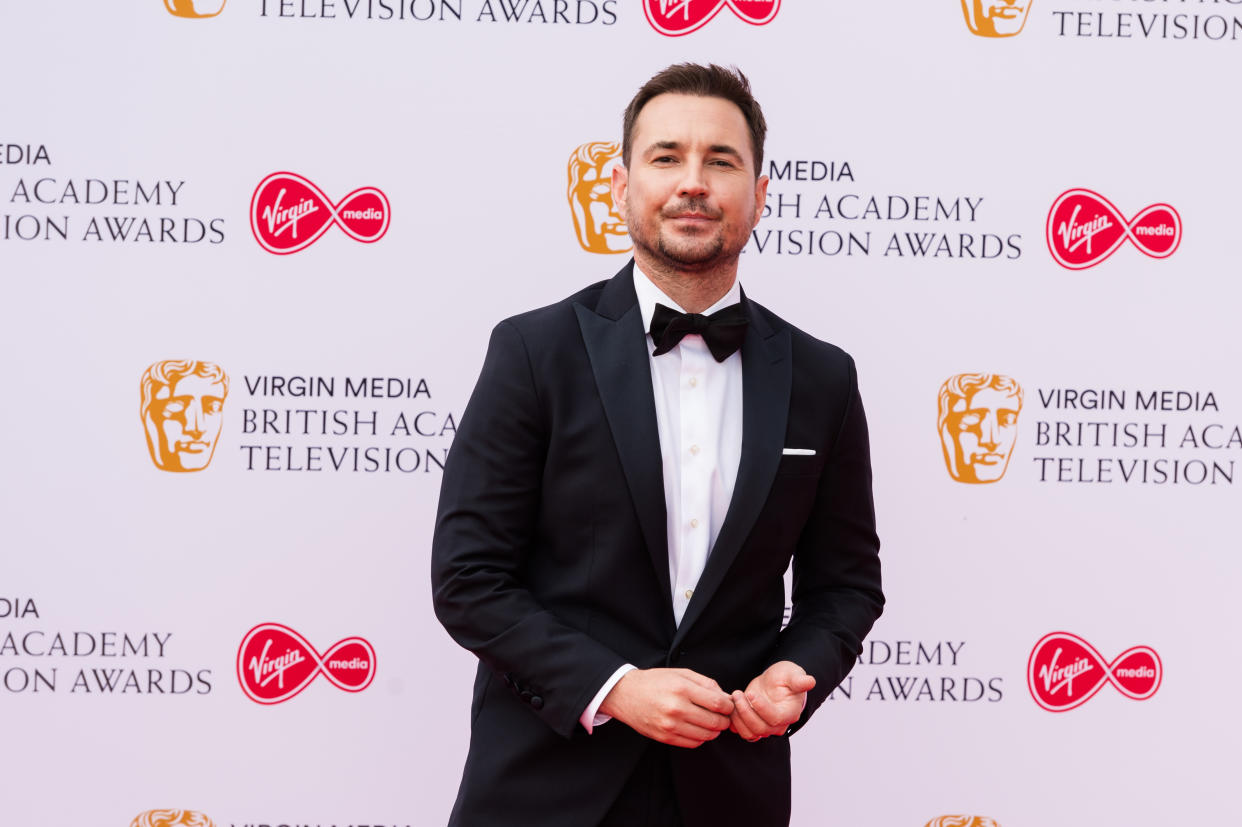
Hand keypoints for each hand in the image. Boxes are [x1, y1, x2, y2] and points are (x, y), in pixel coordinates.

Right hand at [599, 668, 734, 748]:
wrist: (626, 694)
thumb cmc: (656, 682)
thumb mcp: (681, 673)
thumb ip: (706, 683)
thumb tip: (726, 698)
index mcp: (682, 688)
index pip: (718, 703)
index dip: (729, 706)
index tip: (728, 705)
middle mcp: (676, 708)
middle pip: (714, 722)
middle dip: (724, 720)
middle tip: (723, 716)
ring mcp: (670, 725)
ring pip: (706, 735)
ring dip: (714, 730)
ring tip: (711, 722)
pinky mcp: (664, 738)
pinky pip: (693, 743)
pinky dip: (701, 738)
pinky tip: (698, 728)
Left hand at [729, 661, 814, 741]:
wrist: (776, 682)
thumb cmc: (786, 677)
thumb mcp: (792, 674)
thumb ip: (799, 680)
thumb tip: (810, 681)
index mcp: (789, 713)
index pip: (775, 718)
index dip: (762, 708)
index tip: (751, 693)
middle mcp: (778, 725)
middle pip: (760, 728)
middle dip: (746, 711)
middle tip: (737, 693)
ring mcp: (765, 727)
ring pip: (749, 733)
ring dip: (738, 718)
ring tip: (734, 697)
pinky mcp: (752, 725)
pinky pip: (741, 731)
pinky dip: (734, 721)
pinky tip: (732, 704)